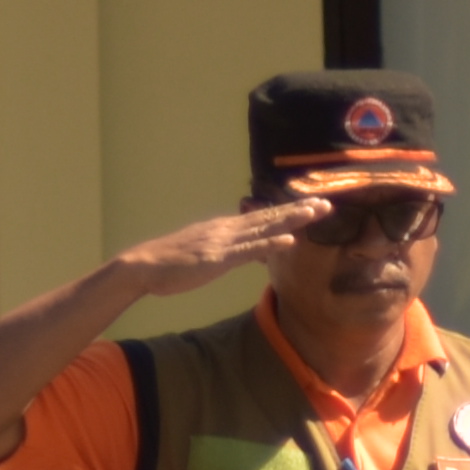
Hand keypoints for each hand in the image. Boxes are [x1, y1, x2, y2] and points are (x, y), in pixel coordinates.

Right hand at [107, 196, 332, 296]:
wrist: (142, 266)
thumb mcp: (203, 253)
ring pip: (263, 228)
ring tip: (315, 213)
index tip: (311, 205)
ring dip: (291, 220)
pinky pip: (248, 250)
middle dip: (299, 210)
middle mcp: (227, 229)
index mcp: (224, 228)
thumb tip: (250, 252)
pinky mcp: (217, 257)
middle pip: (269, 217)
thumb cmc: (169, 264)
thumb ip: (228, 250)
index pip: (262, 217)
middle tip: (326, 203)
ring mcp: (223, 241)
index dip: (288, 211)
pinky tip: (289, 241)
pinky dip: (269, 244)